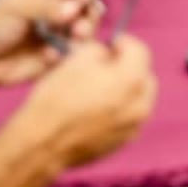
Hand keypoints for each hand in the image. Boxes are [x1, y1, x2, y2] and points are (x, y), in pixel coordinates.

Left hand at [0, 0, 98, 91]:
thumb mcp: (18, 7)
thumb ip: (47, 5)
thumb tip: (75, 7)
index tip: (85, 1)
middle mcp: (60, 11)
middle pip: (89, 10)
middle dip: (89, 18)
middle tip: (79, 28)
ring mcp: (60, 34)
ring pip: (86, 34)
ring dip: (82, 38)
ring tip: (71, 41)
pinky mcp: (58, 56)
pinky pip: (73, 55)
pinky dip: (65, 55)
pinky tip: (48, 56)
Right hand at [13, 34, 155, 169]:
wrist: (42, 143)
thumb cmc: (57, 99)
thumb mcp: (77, 60)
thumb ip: (100, 51)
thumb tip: (107, 55)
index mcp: (131, 80)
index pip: (140, 51)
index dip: (124, 43)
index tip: (112, 43)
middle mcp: (140, 104)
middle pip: (144, 76)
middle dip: (130, 67)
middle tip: (108, 65)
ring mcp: (133, 126)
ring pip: (139, 99)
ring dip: (127, 89)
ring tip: (102, 87)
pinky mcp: (124, 142)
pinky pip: (130, 117)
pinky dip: (121, 108)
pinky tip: (99, 107)